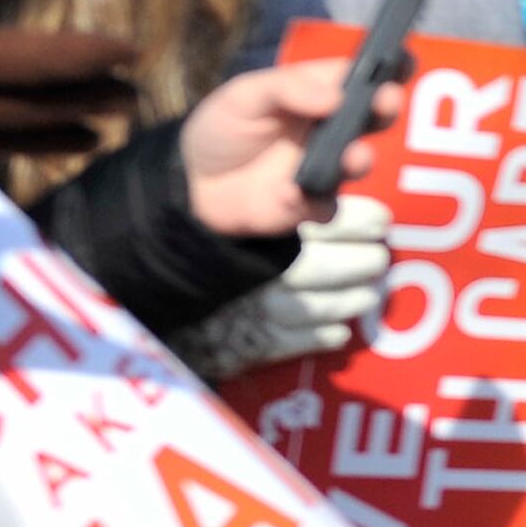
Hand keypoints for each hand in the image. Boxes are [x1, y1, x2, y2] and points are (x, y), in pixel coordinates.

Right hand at [175, 195, 393, 378]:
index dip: (363, 221)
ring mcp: (266, 308)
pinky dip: (323, 335)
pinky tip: (339, 330)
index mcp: (271, 228)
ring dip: (351, 300)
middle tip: (377, 258)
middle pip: (338, 266)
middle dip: (365, 262)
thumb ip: (280, 197)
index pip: (333, 220)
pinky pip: (300, 341)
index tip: (380, 221)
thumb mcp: (238, 205)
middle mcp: (274, 268)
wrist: (145, 276)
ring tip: (367, 294)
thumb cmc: (196, 234)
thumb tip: (325, 184)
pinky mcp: (256, 342)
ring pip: (326, 306)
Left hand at [179, 59, 405, 238]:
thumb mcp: (243, 95)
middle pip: (372, 116)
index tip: (402, 61)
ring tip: (351, 157)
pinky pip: (326, 206)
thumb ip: (287, 89)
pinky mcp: (311, 205)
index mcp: (318, 93)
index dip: (387, 66)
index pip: (359, 74)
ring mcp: (325, 168)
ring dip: (359, 159)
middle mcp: (331, 129)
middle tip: (385, 101)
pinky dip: (312, 202)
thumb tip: (336, 97)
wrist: (191, 186)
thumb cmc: (222, 128)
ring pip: (358, 163)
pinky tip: (287, 194)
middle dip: (385, 107)